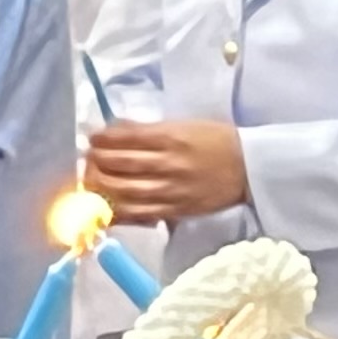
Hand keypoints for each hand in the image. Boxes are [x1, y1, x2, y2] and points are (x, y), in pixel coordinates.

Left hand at [85, 121, 249, 223]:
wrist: (250, 168)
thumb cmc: (218, 141)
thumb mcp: (186, 125)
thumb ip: (151, 129)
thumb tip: (116, 130)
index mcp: (172, 137)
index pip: (126, 138)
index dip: (103, 139)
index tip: (92, 138)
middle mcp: (169, 163)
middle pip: (121, 164)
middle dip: (97, 162)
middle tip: (87, 159)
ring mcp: (171, 190)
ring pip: (125, 191)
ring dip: (102, 186)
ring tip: (92, 181)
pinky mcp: (176, 209)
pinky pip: (140, 213)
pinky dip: (119, 210)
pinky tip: (105, 206)